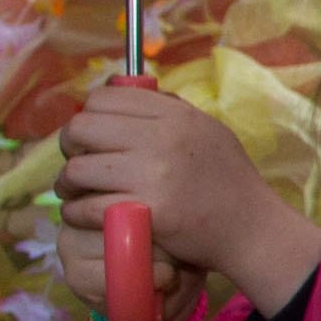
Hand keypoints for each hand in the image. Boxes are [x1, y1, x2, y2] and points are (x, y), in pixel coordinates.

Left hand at [54, 81, 320, 315]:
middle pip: (81, 127)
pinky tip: (85, 215)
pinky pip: (86, 207)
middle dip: (71, 146)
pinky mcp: (147, 211)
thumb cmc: (229, 182)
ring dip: (68, 183)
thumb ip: (168, 112)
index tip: (93, 137)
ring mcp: (154, 175)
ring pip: (77, 169)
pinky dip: (77, 213)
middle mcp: (162, 138)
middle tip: (81, 164)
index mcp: (175, 116)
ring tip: (77, 193)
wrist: (253, 229)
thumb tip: (118, 90)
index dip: (89, 116)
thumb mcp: (208, 131)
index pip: (104, 98)